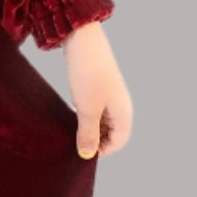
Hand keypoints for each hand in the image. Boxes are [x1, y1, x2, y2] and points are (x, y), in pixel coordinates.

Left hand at [63, 20, 132, 158]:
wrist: (82, 41)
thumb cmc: (88, 75)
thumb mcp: (86, 110)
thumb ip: (88, 134)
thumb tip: (87, 155)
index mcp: (124, 113)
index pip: (119, 142)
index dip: (102, 150)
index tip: (81, 151)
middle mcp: (120, 105)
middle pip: (111, 133)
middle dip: (95, 139)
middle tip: (74, 141)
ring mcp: (110, 96)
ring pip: (102, 121)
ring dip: (89, 127)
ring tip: (71, 127)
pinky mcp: (99, 88)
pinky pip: (95, 109)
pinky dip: (85, 115)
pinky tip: (72, 113)